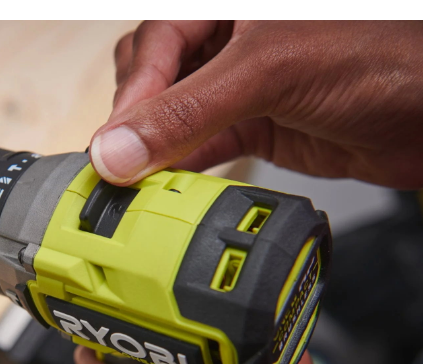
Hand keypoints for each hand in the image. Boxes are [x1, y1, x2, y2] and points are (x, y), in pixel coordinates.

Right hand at [89, 21, 421, 188]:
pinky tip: (170, 187)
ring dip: (155, 152)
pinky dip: (183, 170)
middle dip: (135, 123)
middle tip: (121, 166)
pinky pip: (202, 147)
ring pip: (173, 118)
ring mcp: (241, 84)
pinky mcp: (256, 124)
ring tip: (138, 184)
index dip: (131, 98)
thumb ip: (187, 111)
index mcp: (225, 3)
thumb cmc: (385, 53)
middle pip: (153, 79)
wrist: (435, 112)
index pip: (152, 45)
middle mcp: (229, 38)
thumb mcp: (267, 70)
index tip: (110, 150)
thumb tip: (117, 148)